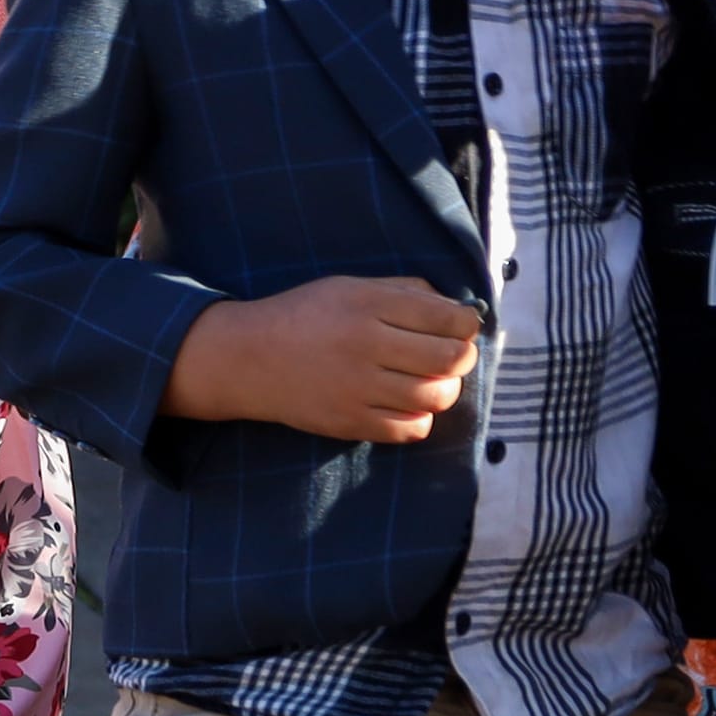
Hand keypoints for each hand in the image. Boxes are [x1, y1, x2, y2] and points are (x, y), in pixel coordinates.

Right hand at [162, 275, 481, 444]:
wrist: (248, 359)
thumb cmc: (306, 316)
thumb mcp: (351, 286)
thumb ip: (404, 290)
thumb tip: (457, 307)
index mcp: (369, 304)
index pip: (446, 317)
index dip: (467, 324)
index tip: (464, 326)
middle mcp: (366, 344)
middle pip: (449, 358)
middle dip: (463, 356)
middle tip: (454, 355)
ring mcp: (358, 387)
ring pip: (435, 396)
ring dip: (446, 389)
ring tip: (433, 380)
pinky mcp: (350, 422)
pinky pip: (410, 429)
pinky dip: (421, 419)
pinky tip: (410, 405)